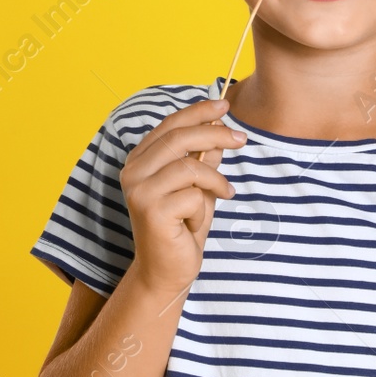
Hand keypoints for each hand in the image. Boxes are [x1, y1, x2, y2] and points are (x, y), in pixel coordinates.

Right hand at [120, 98, 245, 297]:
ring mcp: (139, 190)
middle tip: (242, 138)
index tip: (225, 104)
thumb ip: (203, 158)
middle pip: (179, 138)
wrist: (167, 272)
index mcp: (140, 160)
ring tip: (223, 195)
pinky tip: (196, 223)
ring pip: (189, 167)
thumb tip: (219, 127)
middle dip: (215, 134)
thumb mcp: (198, 187)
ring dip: (215, 181)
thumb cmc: (182, 228)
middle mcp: (133, 171)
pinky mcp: (150, 210)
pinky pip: (192, 195)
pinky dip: (204, 208)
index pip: (170, 125)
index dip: (198, 112)